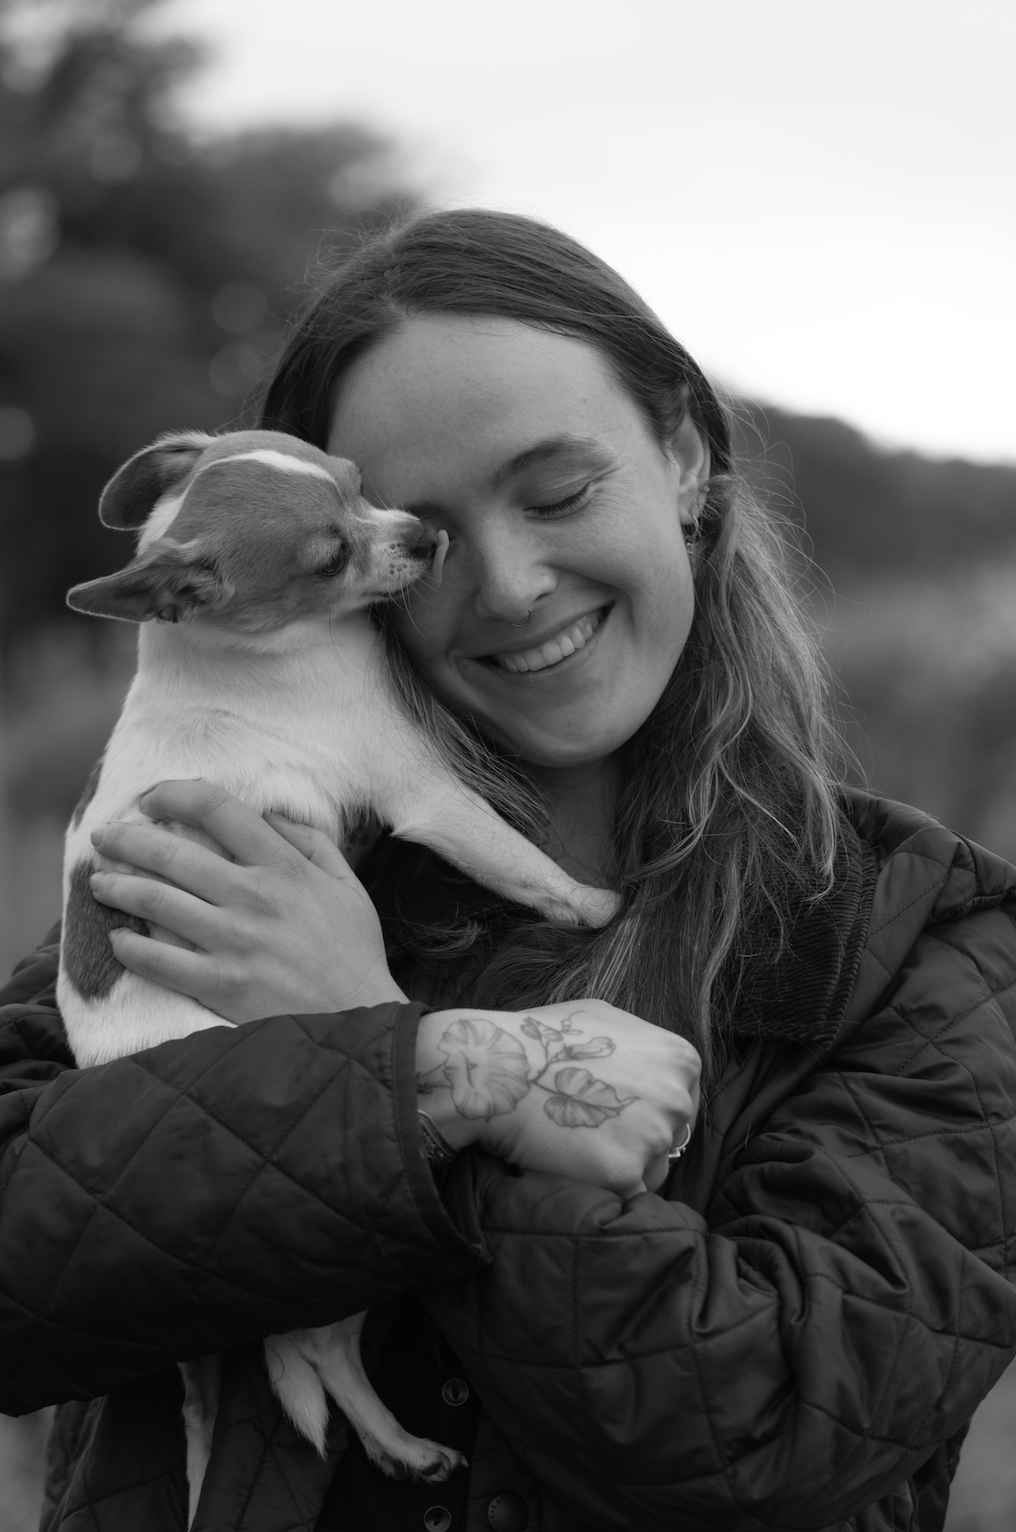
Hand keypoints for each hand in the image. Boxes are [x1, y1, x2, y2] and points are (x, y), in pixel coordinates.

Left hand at [88, 779, 406, 1022]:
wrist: (361, 1019)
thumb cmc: (353, 952)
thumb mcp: (347, 885)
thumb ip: (311, 842)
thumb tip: (270, 813)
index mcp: (284, 866)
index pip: (218, 809)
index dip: (175, 794)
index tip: (152, 800)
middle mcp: (254, 896)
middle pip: (172, 852)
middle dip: (126, 839)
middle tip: (103, 837)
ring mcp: (234, 941)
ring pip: (155, 901)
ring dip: (117, 888)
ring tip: (98, 883)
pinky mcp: (220, 985)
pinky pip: (159, 960)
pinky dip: (130, 947)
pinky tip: (120, 940)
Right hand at [415, 999, 699, 1195]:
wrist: (495, 1070)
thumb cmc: (542, 1040)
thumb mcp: (604, 1019)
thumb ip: (640, 1042)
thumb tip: (652, 1062)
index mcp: (679, 1059)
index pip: (683, 1100)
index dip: (651, 1110)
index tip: (620, 1114)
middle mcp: (676, 1098)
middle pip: (673, 1136)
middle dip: (641, 1139)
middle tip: (597, 1133)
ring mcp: (653, 1138)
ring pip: (653, 1170)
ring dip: (624, 1167)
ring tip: (581, 1147)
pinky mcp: (624, 1175)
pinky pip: (629, 1197)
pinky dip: (604, 1189)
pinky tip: (574, 1166)